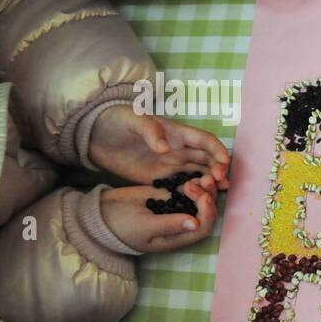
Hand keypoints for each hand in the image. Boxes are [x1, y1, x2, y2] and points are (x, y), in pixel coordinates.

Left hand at [90, 105, 229, 189]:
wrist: (95, 135)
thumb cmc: (117, 119)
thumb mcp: (133, 119)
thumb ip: (150, 132)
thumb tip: (165, 149)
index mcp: (177, 133)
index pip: (205, 141)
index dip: (217, 150)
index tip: (224, 161)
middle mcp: (179, 150)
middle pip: (207, 160)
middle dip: (218, 169)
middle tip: (220, 182)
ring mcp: (170, 166)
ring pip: (198, 175)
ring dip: (209, 182)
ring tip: (217, 192)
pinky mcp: (160, 179)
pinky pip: (181, 187)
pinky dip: (193, 193)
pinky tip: (199, 202)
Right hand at [100, 177, 218, 252]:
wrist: (101, 212)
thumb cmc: (120, 226)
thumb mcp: (144, 226)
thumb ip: (169, 225)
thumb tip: (196, 224)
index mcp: (177, 237)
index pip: (202, 228)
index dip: (208, 213)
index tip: (204, 197)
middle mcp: (181, 223)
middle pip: (205, 211)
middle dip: (208, 196)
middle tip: (204, 181)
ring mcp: (176, 208)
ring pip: (199, 198)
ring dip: (203, 188)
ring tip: (201, 177)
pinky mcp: (169, 194)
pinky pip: (187, 188)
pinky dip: (193, 181)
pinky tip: (193, 173)